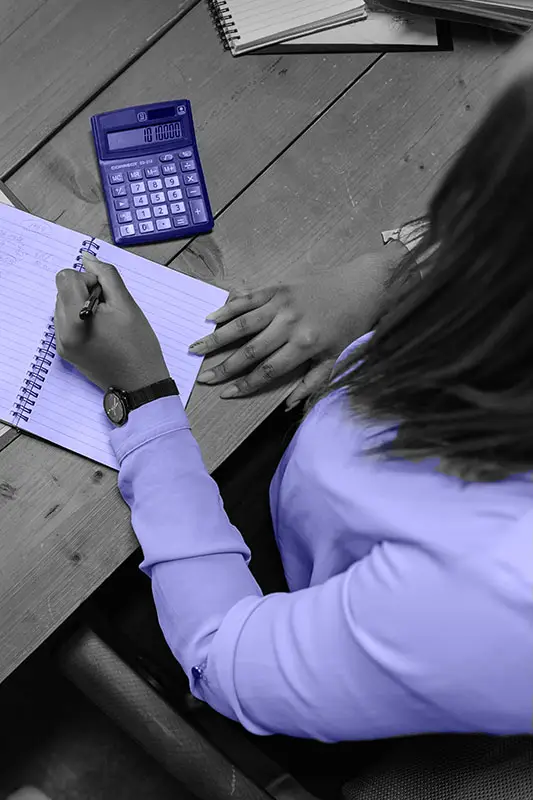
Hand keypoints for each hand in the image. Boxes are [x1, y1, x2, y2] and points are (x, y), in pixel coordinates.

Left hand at [55, 253, 169, 391]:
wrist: (140, 385)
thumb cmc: (139, 345)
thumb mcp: (127, 305)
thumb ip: (106, 277)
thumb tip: (88, 259)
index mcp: (74, 319)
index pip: (66, 277)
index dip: (88, 279)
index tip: (106, 295)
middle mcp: (61, 332)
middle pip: (62, 290)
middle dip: (85, 292)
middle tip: (110, 310)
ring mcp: (62, 343)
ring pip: (63, 305)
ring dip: (82, 305)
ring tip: (106, 323)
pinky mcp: (66, 351)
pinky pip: (65, 322)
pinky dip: (80, 319)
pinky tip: (100, 332)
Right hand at [190, 247, 403, 406]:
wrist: (363, 285)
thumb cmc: (351, 325)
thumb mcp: (337, 358)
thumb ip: (312, 382)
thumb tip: (288, 405)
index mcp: (304, 344)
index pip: (267, 370)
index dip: (245, 384)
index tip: (225, 394)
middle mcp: (289, 324)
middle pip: (250, 350)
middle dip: (224, 367)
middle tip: (203, 377)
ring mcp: (281, 303)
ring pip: (242, 324)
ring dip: (217, 338)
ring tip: (195, 348)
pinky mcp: (278, 287)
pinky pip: (248, 299)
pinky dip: (228, 308)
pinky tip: (211, 318)